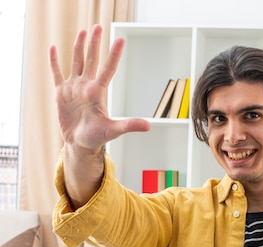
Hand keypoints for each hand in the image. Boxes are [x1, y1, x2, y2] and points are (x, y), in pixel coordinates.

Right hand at [49, 24, 149, 148]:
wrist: (80, 143)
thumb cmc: (97, 137)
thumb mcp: (113, 130)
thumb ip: (129, 125)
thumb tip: (148, 126)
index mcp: (98, 92)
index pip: (108, 68)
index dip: (113, 54)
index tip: (120, 39)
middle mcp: (86, 86)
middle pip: (91, 59)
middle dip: (94, 43)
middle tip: (98, 27)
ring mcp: (74, 88)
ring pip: (77, 62)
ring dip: (79, 46)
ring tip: (83, 31)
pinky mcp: (61, 93)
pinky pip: (57, 73)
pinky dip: (54, 61)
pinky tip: (53, 47)